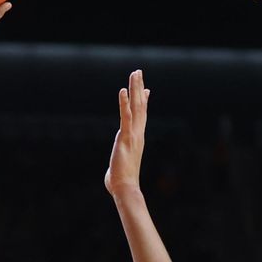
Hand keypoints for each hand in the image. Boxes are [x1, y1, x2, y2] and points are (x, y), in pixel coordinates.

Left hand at [105, 70, 149, 196]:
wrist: (125, 188)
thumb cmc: (120, 182)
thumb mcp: (121, 166)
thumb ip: (119, 161)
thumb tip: (114, 171)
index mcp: (137, 139)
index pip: (141, 117)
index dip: (143, 102)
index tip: (146, 90)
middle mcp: (138, 134)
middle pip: (140, 106)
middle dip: (139, 88)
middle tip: (139, 72)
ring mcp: (133, 134)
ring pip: (136, 107)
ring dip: (135, 89)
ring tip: (135, 73)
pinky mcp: (125, 138)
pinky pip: (125, 117)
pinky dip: (124, 103)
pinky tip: (123, 90)